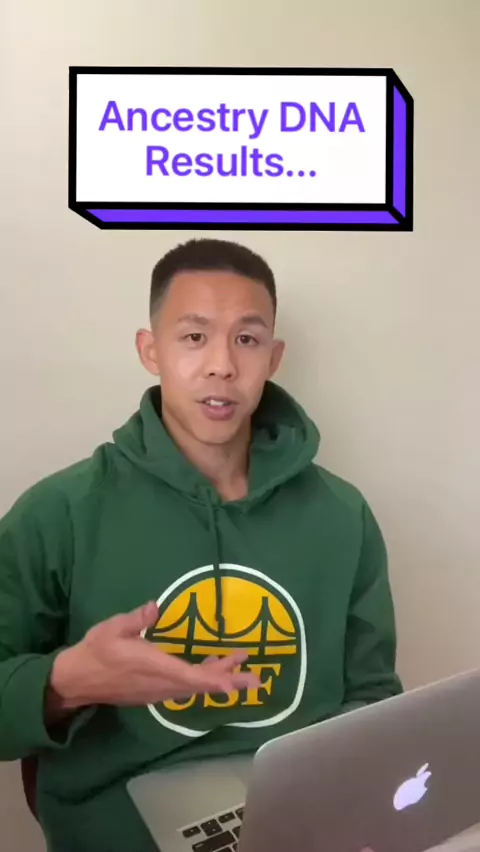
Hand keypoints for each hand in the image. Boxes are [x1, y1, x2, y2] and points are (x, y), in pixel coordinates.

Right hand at [47, 601, 258, 718]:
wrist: (77, 680)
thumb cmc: (95, 651)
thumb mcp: (111, 629)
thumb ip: (135, 620)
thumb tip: (154, 607)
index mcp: (153, 666)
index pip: (188, 676)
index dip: (213, 680)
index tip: (233, 684)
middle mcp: (161, 683)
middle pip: (200, 684)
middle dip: (229, 680)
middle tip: (257, 679)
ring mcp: (159, 690)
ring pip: (195, 686)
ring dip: (219, 676)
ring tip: (242, 667)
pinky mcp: (155, 691)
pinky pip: (186, 687)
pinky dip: (204, 678)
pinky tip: (215, 668)